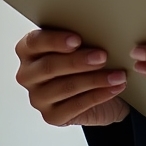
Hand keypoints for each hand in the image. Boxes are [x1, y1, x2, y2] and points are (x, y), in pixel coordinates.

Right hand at [15, 29, 129, 126]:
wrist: (96, 87)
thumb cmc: (85, 56)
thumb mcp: (81, 42)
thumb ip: (80, 36)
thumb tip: (97, 30)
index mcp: (29, 50)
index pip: (34, 42)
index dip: (54, 41)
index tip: (77, 40)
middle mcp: (28, 75)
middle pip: (49, 66)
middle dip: (78, 61)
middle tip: (103, 56)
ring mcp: (38, 98)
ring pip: (65, 87)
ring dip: (95, 80)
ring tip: (117, 75)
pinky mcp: (51, 116)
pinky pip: (75, 106)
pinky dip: (98, 95)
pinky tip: (114, 88)